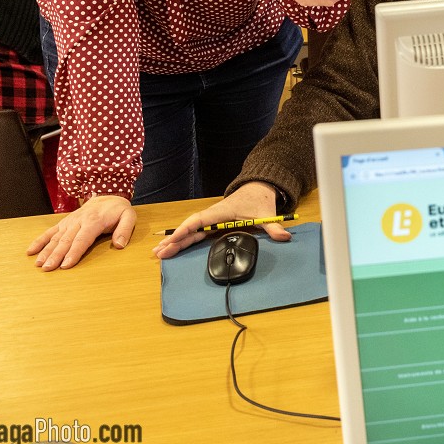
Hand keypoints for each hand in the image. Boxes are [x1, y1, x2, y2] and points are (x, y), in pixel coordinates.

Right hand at [27, 194, 135, 270]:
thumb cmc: (117, 210)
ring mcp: (69, 222)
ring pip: (55, 238)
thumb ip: (125, 230)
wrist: (107, 196)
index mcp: (94, 221)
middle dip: (56, 255)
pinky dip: (39, 241)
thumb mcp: (129, 216)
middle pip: (65, 241)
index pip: (82, 239)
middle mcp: (78, 221)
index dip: (74, 253)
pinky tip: (30, 251)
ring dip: (46, 251)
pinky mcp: (63, 223)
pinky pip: (50, 232)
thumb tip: (119, 245)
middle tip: (48, 269)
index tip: (66, 265)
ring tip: (39, 264)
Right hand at [152, 181, 288, 258]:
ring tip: (158, 253)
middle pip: (190, 228)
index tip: (174, 238)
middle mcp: (212, 215)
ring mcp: (211, 220)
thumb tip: (285, 236)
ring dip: (174, 241)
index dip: (187, 229)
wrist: (258, 189)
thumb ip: (274, 227)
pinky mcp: (212, 224)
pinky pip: (195, 233)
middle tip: (159, 252)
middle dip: (174, 239)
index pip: (200, 220)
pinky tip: (171, 248)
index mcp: (222, 211)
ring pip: (189, 231)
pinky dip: (183, 240)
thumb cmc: (259, 200)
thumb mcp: (267, 214)